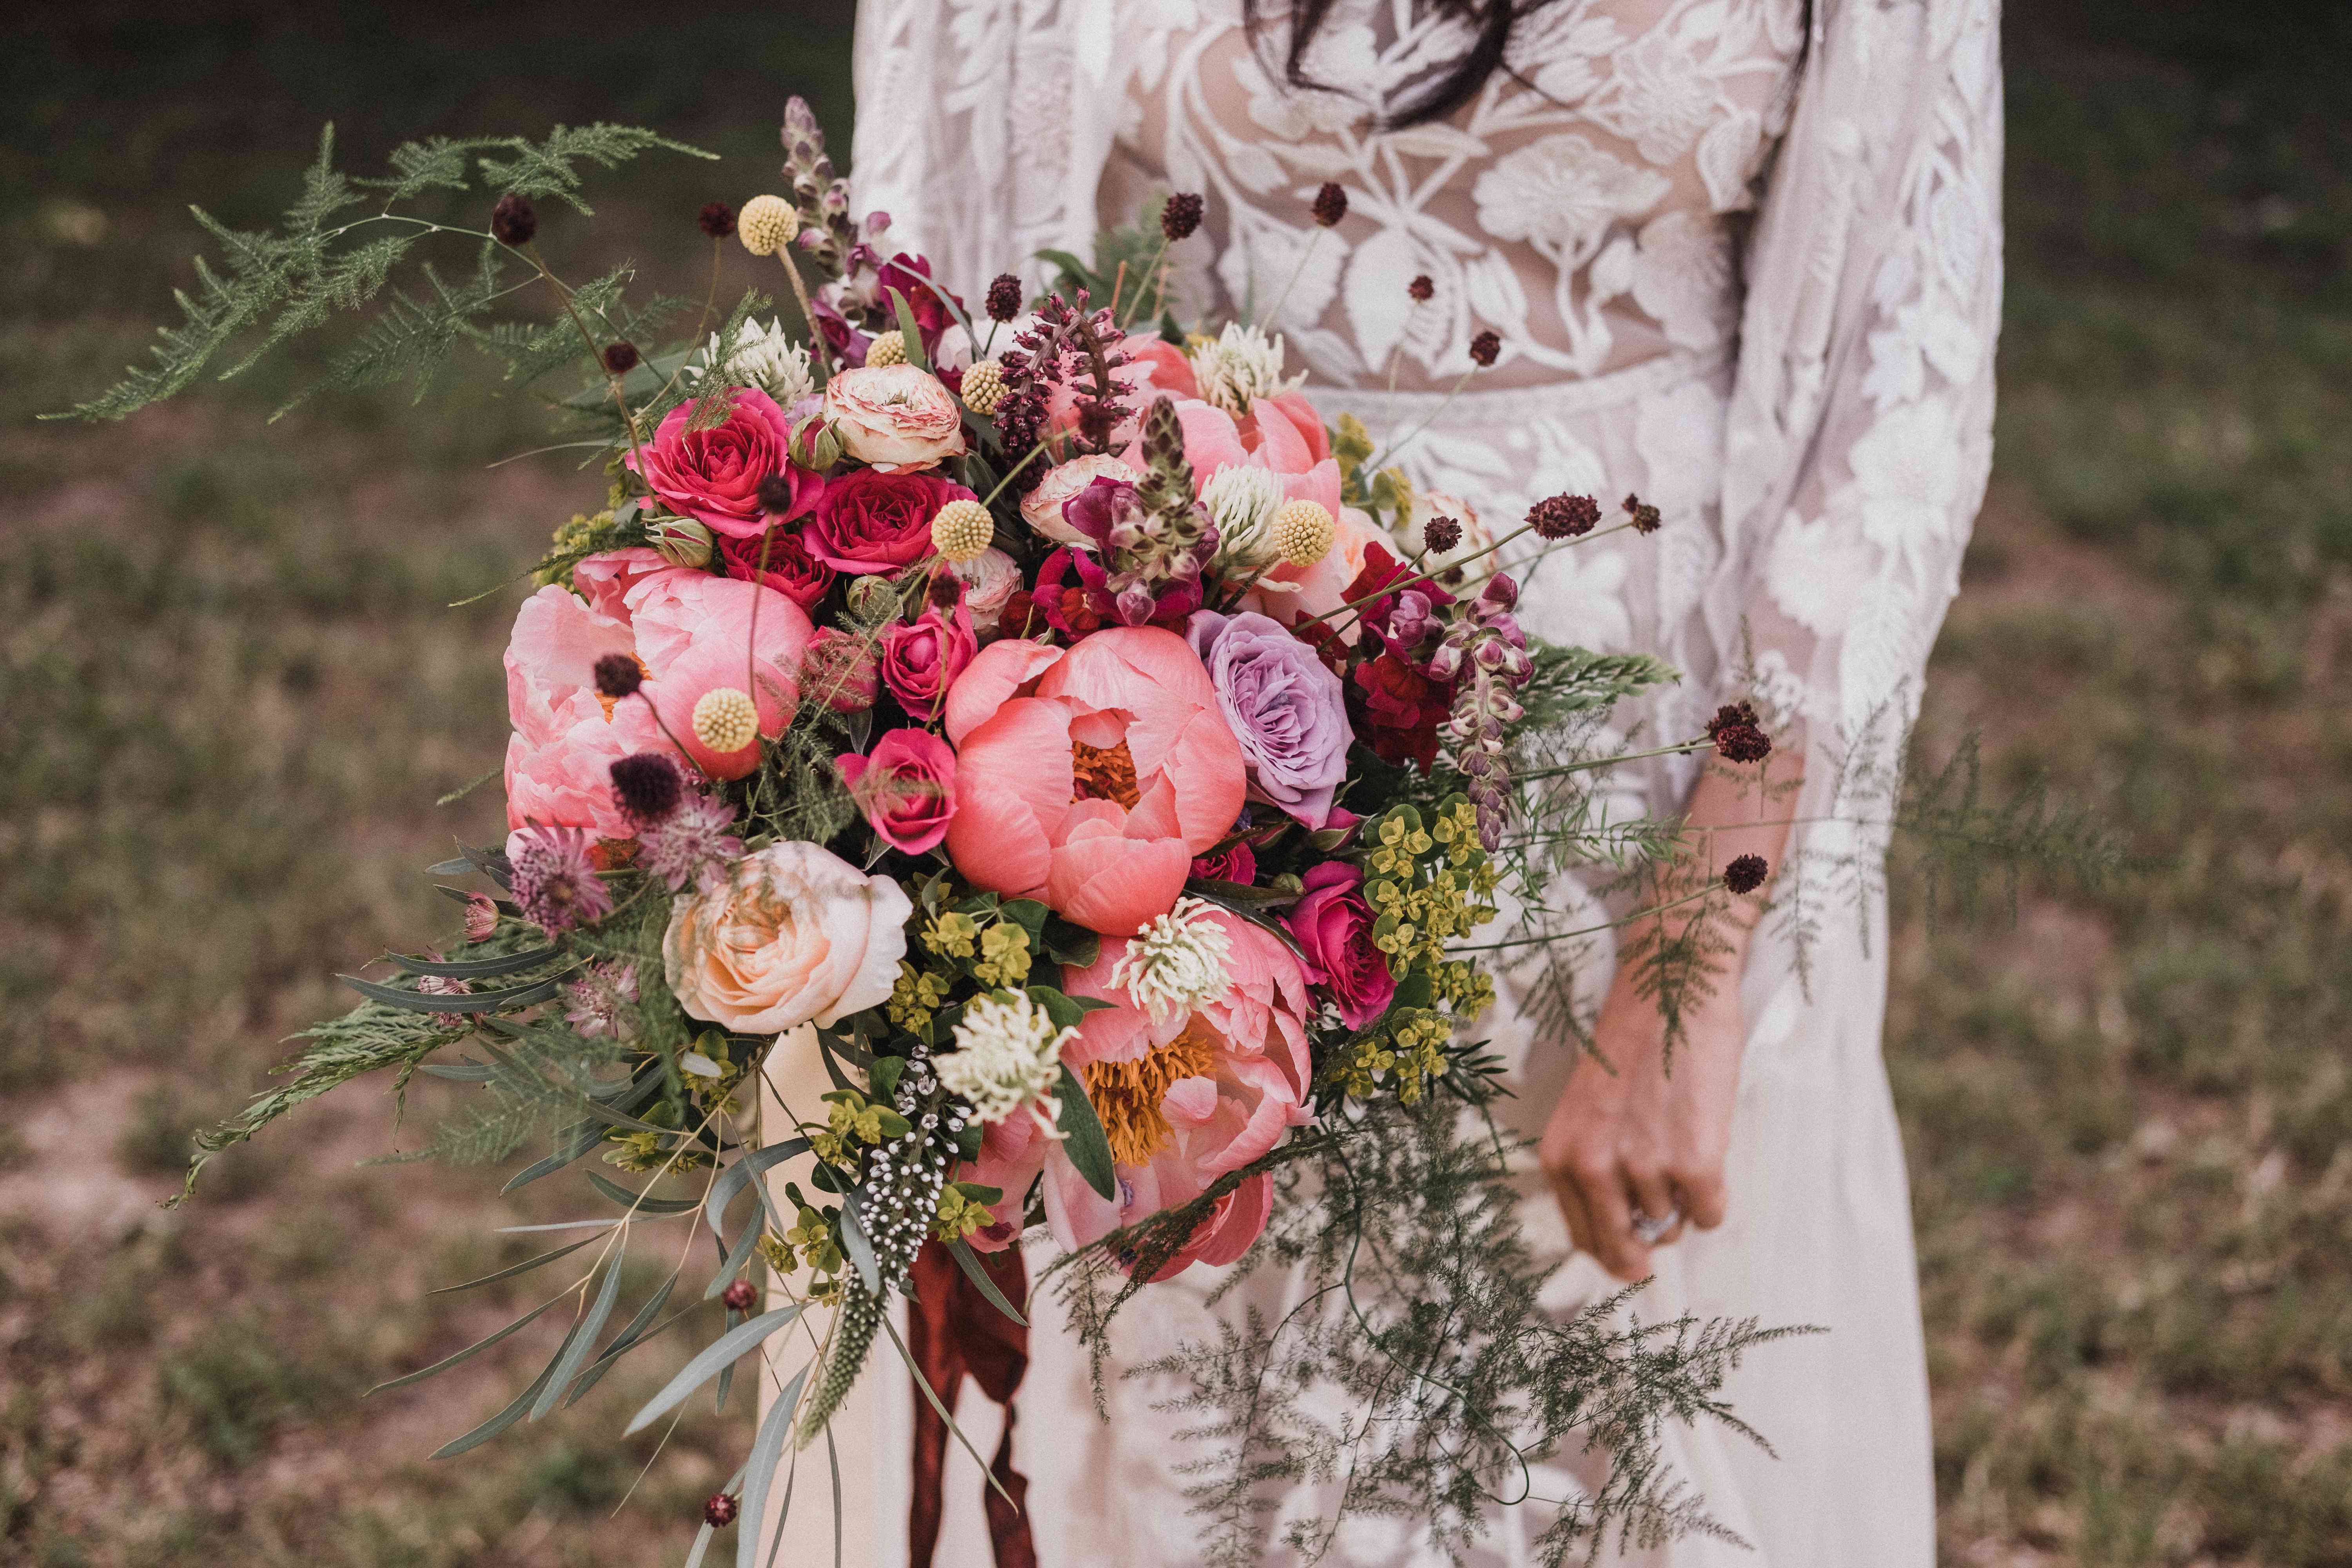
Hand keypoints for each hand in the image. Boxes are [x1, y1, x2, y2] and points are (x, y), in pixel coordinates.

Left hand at [1537, 957, 1744, 1281]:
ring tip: (1684, 1149)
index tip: (1630, 1254)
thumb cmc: (1633, 1045)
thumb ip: (1594, 1166)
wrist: (1670, 989)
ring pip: (1671, 1227)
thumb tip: (1625, 1232)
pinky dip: (1714, 1198)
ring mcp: (1645, 1166)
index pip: (1582, 1236)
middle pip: (1623, 1249)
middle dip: (1644, 1252)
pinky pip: (1709, 1214)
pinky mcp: (1695, 1161)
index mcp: (1561, 1155)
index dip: (1610, 1249)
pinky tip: (1710, 1155)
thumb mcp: (1589, 1110)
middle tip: (1660, 1239)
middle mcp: (1594, 1167)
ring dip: (1683, 1203)